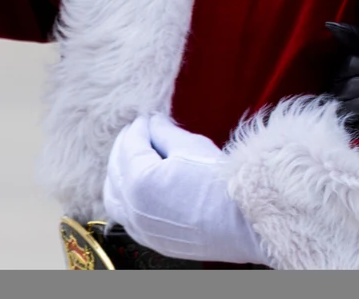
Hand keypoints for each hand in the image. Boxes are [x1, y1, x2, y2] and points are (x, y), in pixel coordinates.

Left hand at [102, 114, 266, 265]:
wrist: (244, 223)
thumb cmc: (220, 182)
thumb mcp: (191, 147)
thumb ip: (164, 133)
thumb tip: (153, 123)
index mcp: (141, 181)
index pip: (130, 145)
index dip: (138, 127)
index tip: (146, 117)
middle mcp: (133, 208)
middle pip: (116, 169)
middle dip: (124, 147)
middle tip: (138, 132)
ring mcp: (140, 228)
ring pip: (113, 196)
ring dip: (118, 173)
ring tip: (133, 157)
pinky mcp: (152, 240)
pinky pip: (125, 216)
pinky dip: (124, 198)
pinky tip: (135, 187)